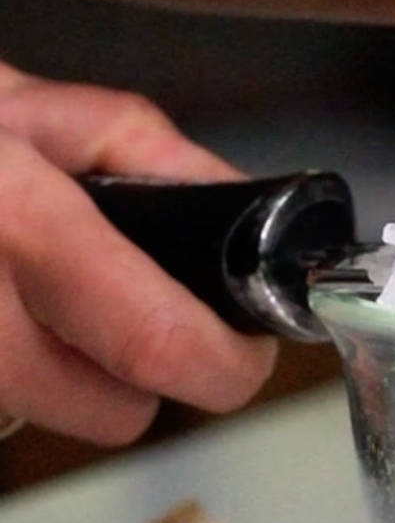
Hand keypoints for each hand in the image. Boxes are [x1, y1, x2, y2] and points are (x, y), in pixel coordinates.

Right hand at [0, 63, 276, 444]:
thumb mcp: (23, 103)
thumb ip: (144, 154)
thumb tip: (240, 210)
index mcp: (15, 223)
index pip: (163, 345)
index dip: (227, 362)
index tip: (243, 350)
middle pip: (119, 413)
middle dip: (138, 371)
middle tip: (123, 308)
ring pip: (48, 419)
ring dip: (59, 375)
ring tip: (22, 291)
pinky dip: (3, 374)